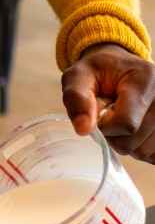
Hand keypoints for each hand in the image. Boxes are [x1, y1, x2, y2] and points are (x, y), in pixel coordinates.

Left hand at [61, 43, 154, 161]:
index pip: (126, 123)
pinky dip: (139, 148)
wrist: (120, 67)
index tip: (98, 115)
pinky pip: (152, 155)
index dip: (105, 126)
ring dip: (126, 142)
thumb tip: (83, 129)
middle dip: (113, 135)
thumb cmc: (99, 72)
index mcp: (144, 80)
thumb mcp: (78, 76)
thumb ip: (76, 98)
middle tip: (110, 116)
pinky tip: (135, 130)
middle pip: (133, 141)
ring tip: (123, 120)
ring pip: (143, 151)